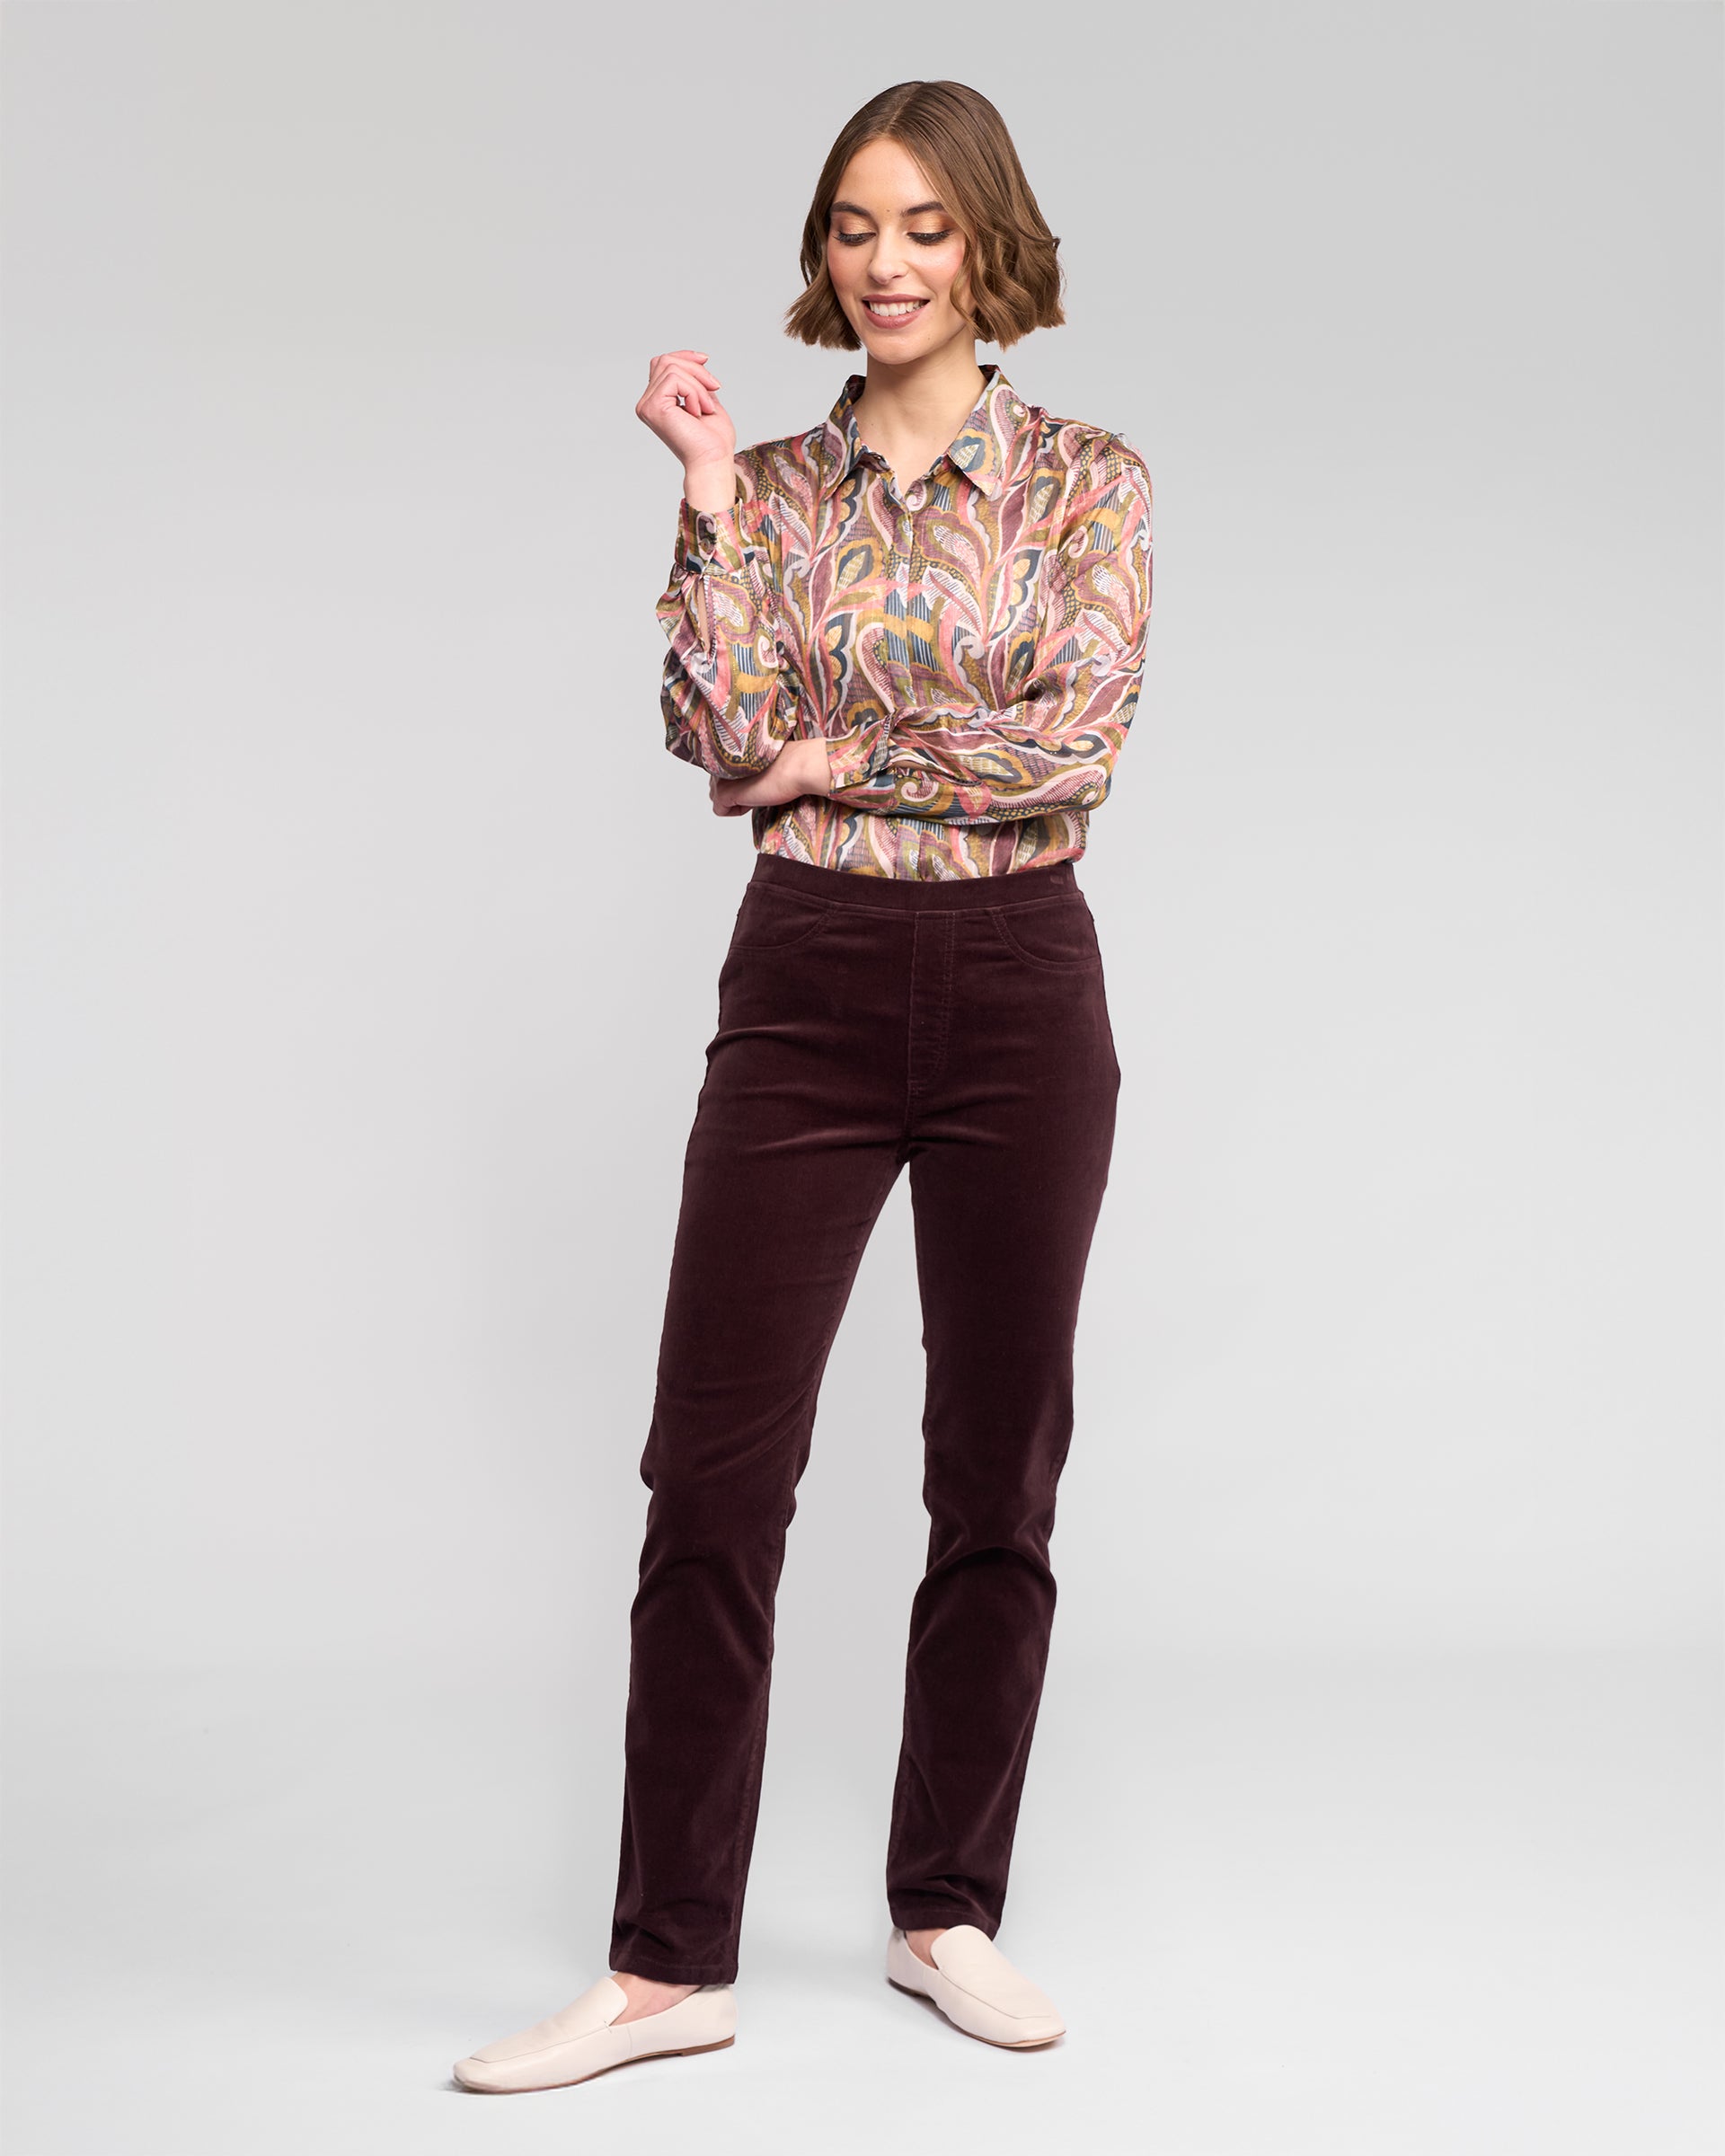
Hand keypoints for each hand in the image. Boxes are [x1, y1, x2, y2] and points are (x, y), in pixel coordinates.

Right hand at [637, 349, 735, 509]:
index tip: (706, 359)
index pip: (663, 364)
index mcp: (657, 402)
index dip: (684, 356)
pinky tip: (698, 412)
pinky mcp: (653, 407)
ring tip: (706, 408)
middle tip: (715, 388)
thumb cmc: (713, 440)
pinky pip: (675, 379)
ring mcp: (647, 405)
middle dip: (695, 369)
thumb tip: (697, 359)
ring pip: (672, 368)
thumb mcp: (706, 400)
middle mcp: (647, 403)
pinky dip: (694, 392)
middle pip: (666, 361)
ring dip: (698, 385)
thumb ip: (695, 382)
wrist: (713, 461)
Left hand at [708, 738, 832, 816]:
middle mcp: (720, 761)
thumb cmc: (788, 763)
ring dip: (736, 801)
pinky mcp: (723, 793)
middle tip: (759, 784)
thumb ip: (745, 767)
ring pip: (719, 799)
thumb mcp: (760, 763)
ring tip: (757, 790)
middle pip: (717, 787)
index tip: (759, 777)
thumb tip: (743, 781)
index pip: (723, 774)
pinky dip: (737, 811)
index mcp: (729, 750)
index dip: (741, 782)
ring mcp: (719, 777)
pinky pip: (720, 810)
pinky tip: (752, 799)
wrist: (797, 766)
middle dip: (736, 792)